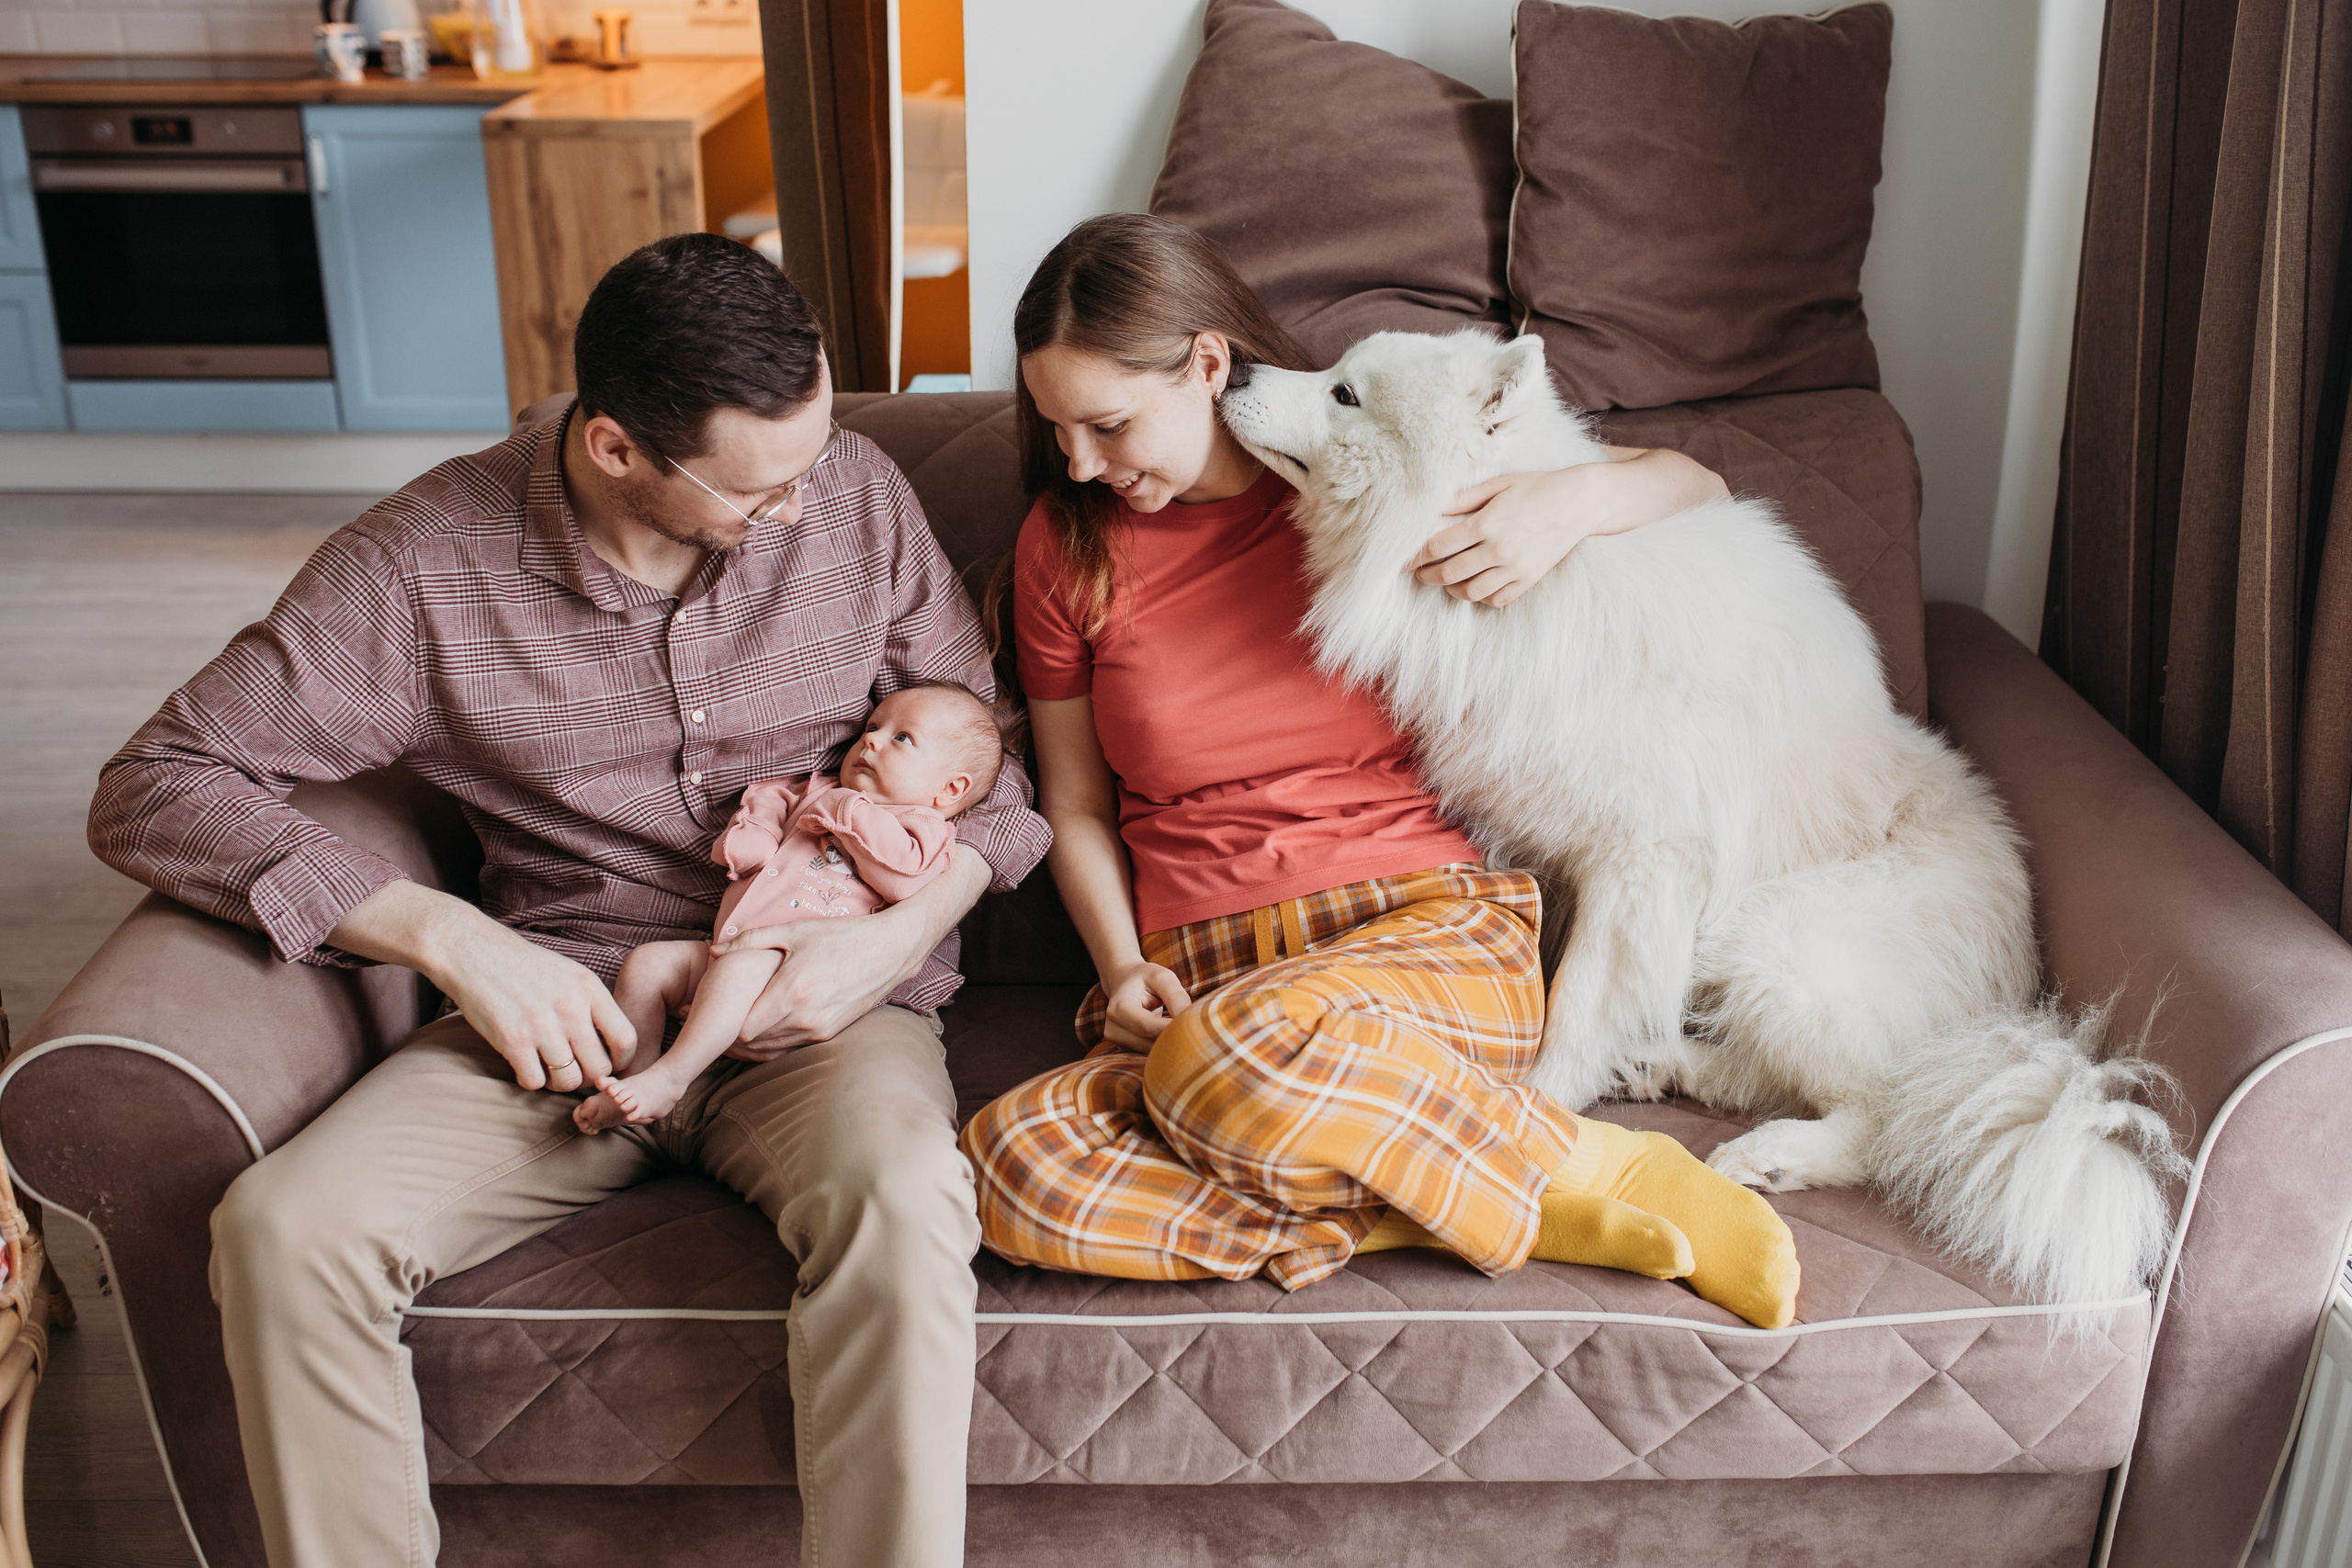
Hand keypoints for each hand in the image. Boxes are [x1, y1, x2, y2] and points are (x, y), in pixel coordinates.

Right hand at [432, 918, 637, 1093]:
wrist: (473, 952)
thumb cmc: (525, 967)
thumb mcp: (570, 974)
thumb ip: (592, 1006)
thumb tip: (614, 1046)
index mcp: (589, 989)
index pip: (626, 1039)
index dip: (621, 1061)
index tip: (608, 1063)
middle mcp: (570, 1007)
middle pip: (599, 1068)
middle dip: (589, 1077)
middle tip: (574, 1071)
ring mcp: (541, 1025)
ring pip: (568, 1081)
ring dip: (558, 1083)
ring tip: (548, 1069)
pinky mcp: (512, 1040)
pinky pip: (535, 1082)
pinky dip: (531, 1080)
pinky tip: (525, 1065)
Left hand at [715, 907, 927, 1056]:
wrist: (891, 950)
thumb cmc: (841, 936)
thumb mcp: (794, 931)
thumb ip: (750, 941)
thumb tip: (714, 952)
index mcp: (792, 992)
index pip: (743, 1029)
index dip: (724, 1024)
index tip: (714, 1011)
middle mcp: (805, 1018)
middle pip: (754, 1043)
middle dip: (733, 1036)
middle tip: (715, 1022)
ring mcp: (820, 1029)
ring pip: (771, 1050)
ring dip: (752, 1042)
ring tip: (734, 1027)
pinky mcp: (831, 1033)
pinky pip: (791, 1047)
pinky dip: (773, 1042)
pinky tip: (764, 1028)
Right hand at [1101, 958, 1190, 1050]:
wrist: (1125, 983)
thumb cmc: (1145, 979)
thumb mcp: (1162, 977)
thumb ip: (1176, 996)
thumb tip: (1188, 1021)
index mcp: (1119, 1008)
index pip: (1149, 1027)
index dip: (1173, 1029)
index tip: (1195, 1026)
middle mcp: (1112, 1029)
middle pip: (1150, 1044)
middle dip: (1174, 1039)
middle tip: (1195, 1031)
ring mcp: (1116, 1042)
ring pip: (1150, 1053)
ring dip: (1170, 1046)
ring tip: (1183, 1032)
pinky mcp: (1123, 1051)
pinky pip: (1148, 1056)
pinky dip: (1163, 1049)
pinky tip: (1172, 1038)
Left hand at [1409, 448, 1728, 606]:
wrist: (1581, 502)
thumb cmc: (1537, 487)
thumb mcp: (1498, 484)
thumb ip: (1462, 500)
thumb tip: (1430, 509)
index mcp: (1487, 523)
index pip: (1437, 547)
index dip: (1414, 556)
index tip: (1402, 560)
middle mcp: (1499, 550)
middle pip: (1448, 573)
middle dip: (1426, 576)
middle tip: (1417, 573)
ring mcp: (1515, 569)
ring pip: (1469, 592)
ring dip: (1451, 589)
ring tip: (1445, 580)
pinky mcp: (1528, 580)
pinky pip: (1495, 599)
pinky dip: (1480, 597)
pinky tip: (1474, 585)